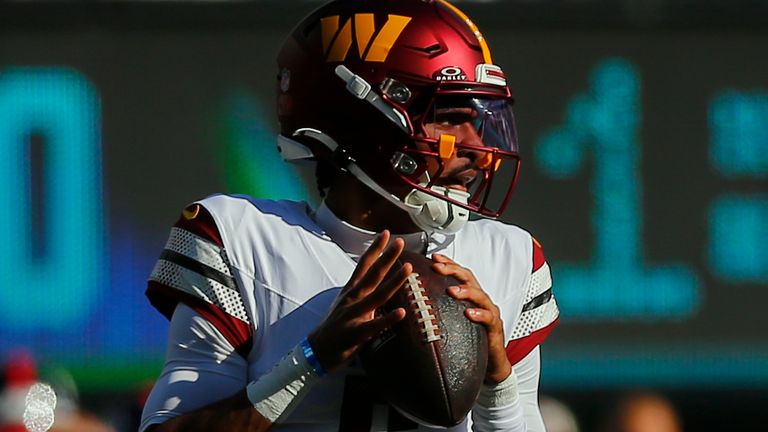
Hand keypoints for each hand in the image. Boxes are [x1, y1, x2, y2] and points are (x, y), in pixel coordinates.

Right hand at [308, 230, 410, 372]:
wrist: (316, 351)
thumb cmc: (335, 327)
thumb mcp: (346, 304)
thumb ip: (363, 293)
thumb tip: (379, 283)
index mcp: (350, 291)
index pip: (364, 265)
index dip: (375, 249)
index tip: (386, 233)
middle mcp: (352, 299)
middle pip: (372, 274)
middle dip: (387, 257)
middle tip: (400, 242)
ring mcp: (353, 315)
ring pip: (376, 295)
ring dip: (393, 281)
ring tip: (409, 268)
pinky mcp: (355, 333)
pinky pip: (374, 325)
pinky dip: (387, 318)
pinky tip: (401, 312)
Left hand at [431, 254, 511, 384]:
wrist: (489, 363)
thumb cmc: (468, 339)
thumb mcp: (451, 320)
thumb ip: (438, 309)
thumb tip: (411, 303)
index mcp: (469, 295)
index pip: (459, 273)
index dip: (448, 263)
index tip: (432, 257)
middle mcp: (480, 299)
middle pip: (468, 277)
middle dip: (453, 270)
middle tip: (437, 267)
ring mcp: (489, 312)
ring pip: (479, 295)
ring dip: (465, 291)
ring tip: (452, 290)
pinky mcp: (495, 327)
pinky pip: (488, 318)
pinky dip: (479, 314)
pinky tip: (469, 313)